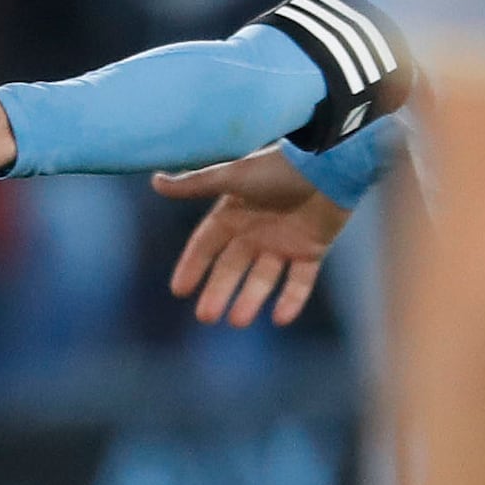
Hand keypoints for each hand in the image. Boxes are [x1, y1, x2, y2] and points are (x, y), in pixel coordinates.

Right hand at [159, 148, 349, 323]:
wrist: (329, 163)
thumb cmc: (278, 166)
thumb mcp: (233, 176)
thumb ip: (195, 184)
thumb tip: (155, 182)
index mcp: (234, 213)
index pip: (206, 245)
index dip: (192, 266)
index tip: (179, 290)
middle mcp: (256, 231)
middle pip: (232, 267)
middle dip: (219, 291)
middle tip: (206, 317)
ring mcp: (284, 242)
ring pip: (263, 278)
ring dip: (251, 299)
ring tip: (238, 321)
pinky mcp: (312, 250)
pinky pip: (299, 280)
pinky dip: (292, 299)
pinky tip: (281, 318)